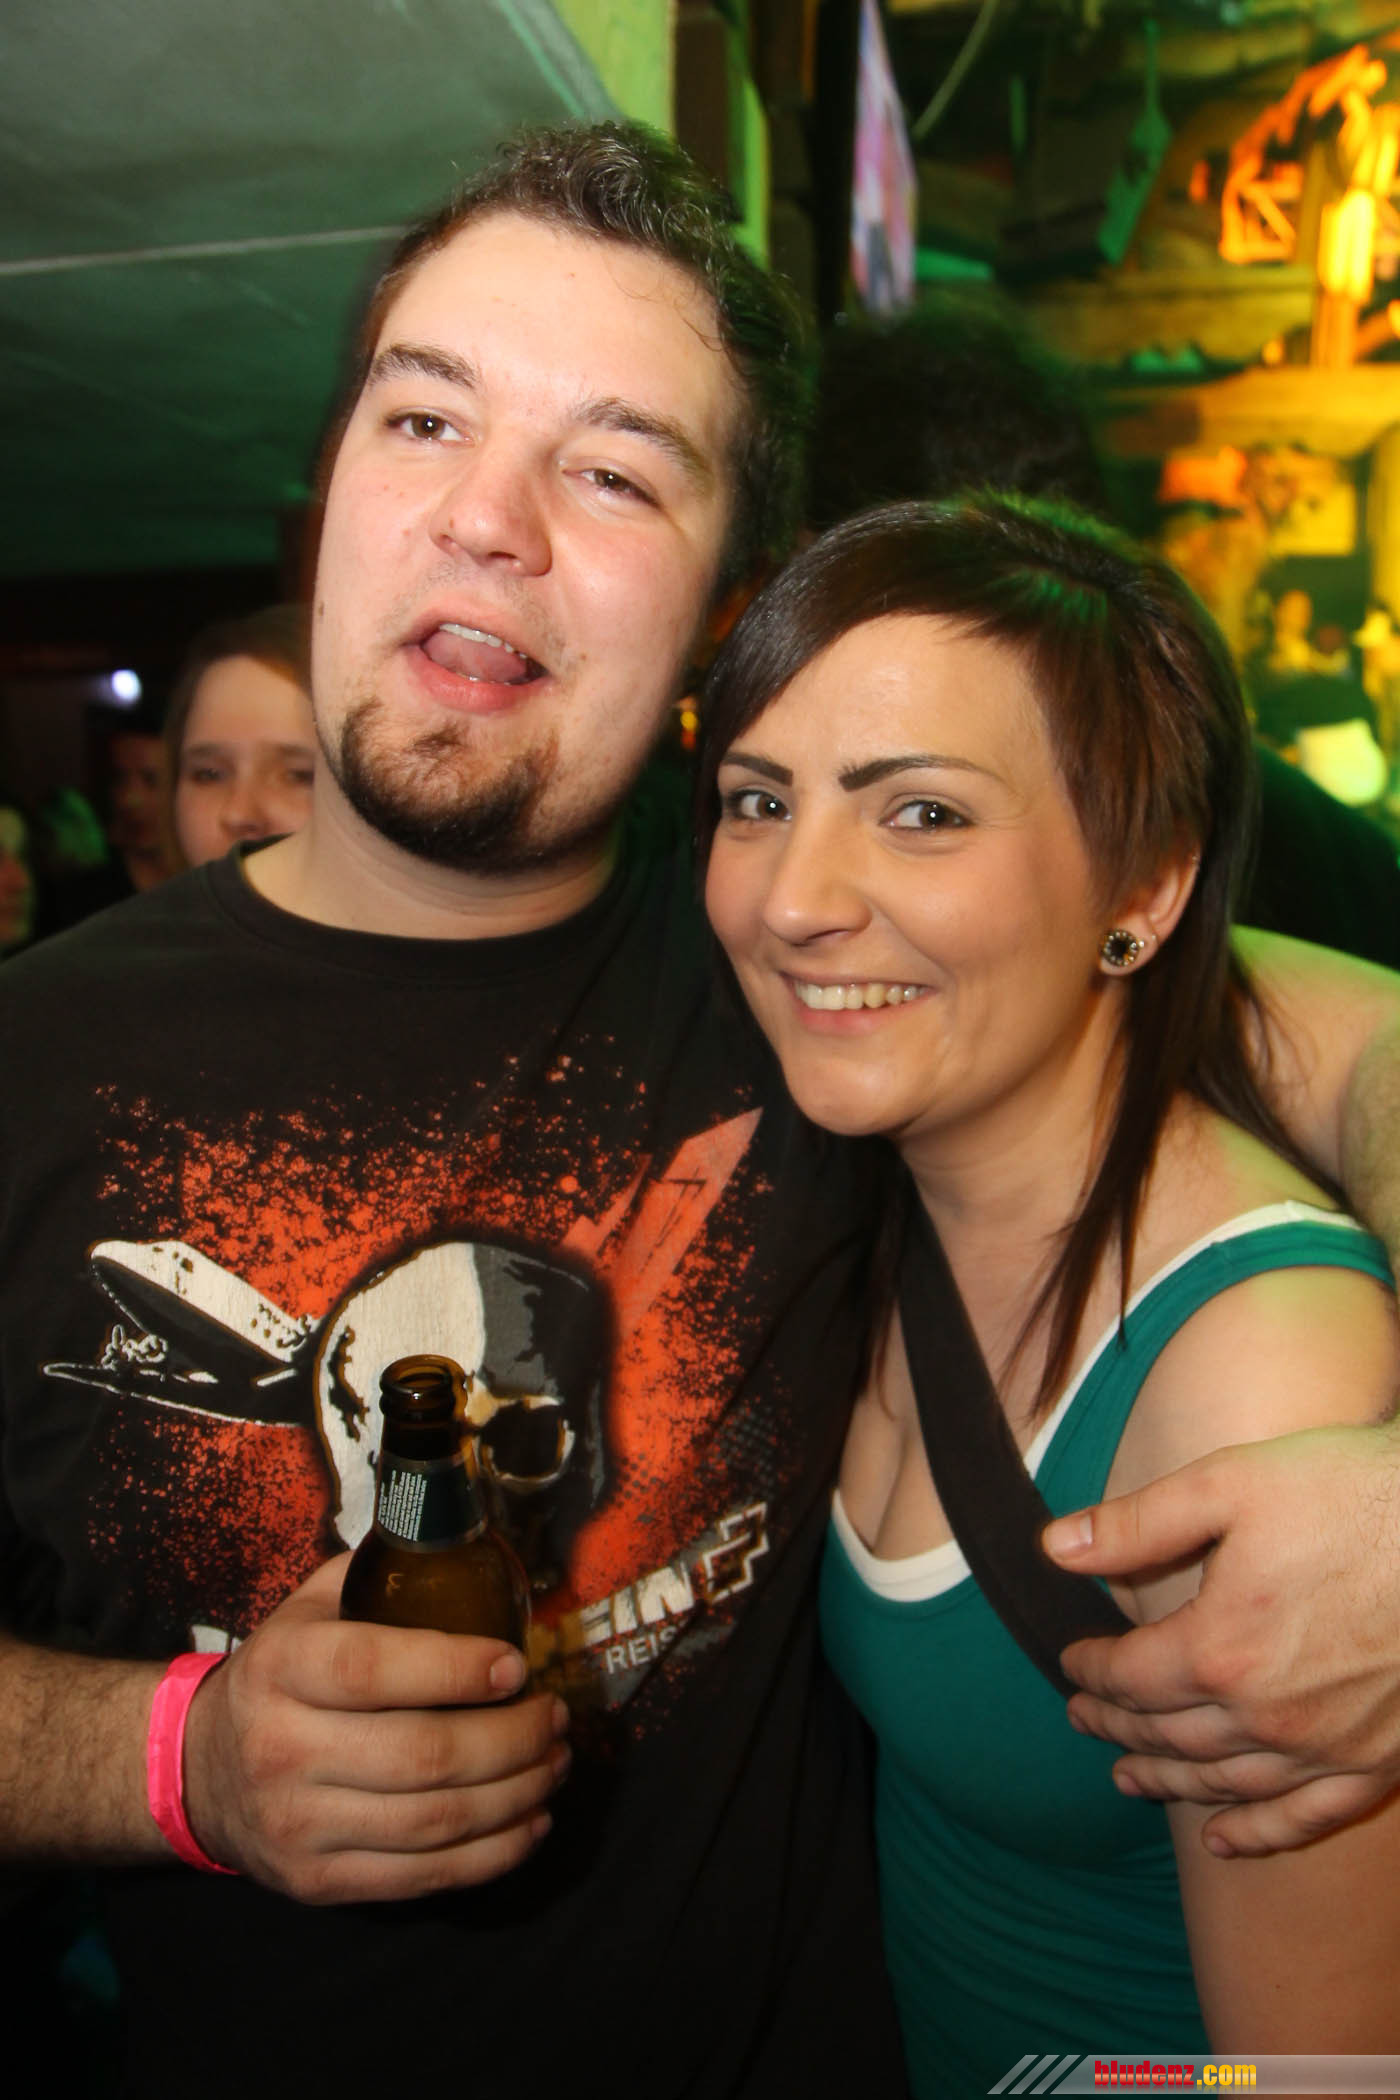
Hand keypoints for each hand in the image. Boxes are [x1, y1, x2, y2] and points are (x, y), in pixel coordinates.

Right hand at [182, 1555, 569, 1902]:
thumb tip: (475, 1551)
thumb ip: (380, 1576)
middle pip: (424, 1755)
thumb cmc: (284, 1676)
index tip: (519, 1666)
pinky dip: (494, 1853)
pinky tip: (531, 1820)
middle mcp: (282, 1749)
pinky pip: (425, 1876)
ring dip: (518, 1794)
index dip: (458, 1669)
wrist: (203, 1771)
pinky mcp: (318, 1882)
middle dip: (515, 1738)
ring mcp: (299, 1825)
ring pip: (436, 1822)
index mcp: (282, 1667)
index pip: (374, 1669)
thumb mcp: (309, 1608)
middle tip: (557, 1717)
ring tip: (555, 1762)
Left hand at [1041, 1421, 1399, 1855]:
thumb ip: (1136, 1525)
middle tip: (1082, 1718)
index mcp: (1221, 1647)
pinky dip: (1258, 1832)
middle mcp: (1268, 1714)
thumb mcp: (1228, 1484)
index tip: (1069, 1662)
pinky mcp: (1379, 1760)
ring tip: (1127, 1776)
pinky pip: (1306, 1815)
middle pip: (1167, 1734)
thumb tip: (1054, 1548)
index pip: (1129, 1676)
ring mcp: (1327, 1746)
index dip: (1089, 1671)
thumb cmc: (1347, 1491)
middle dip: (1116, 1725)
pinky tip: (1224, 1840)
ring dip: (1167, 1782)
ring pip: (1224, 1783)